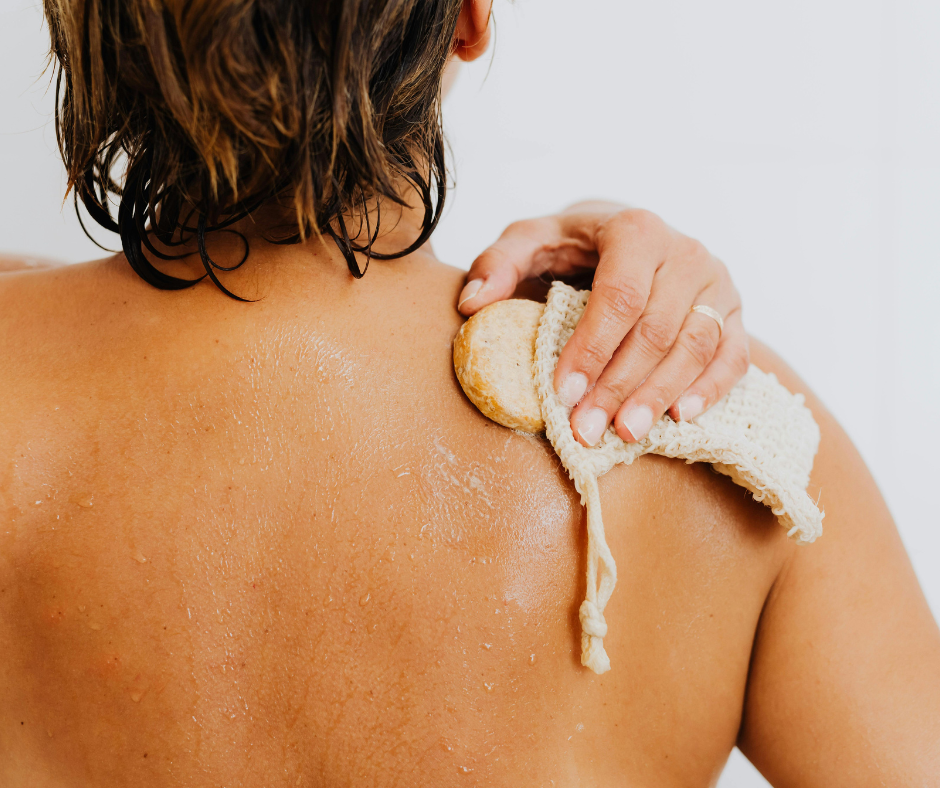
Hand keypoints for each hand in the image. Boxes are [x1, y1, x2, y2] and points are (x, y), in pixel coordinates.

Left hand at [457, 202, 747, 445]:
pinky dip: (710, 389)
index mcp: (636, 230)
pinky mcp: (734, 313)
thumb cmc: (577, 245)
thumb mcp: (532, 240)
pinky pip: (732, 355)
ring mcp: (717, 284)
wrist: (635, 236)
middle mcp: (686, 252)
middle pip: (656, 329)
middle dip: (619, 386)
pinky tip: (680, 417)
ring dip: (659, 396)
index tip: (562, 392)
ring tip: (624, 434)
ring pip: (695, 346)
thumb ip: (498, 262)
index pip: (619, 296)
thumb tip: (472, 303)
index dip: (591, 348)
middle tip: (586, 429)